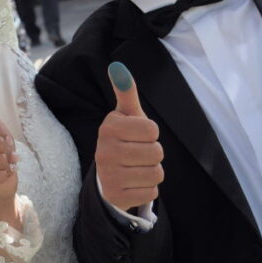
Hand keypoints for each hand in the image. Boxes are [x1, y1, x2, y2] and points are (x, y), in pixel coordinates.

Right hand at [96, 62, 163, 210]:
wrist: (107, 178)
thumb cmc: (124, 141)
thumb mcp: (125, 116)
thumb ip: (126, 92)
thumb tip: (117, 66)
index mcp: (109, 127)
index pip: (152, 129)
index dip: (151, 134)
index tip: (137, 136)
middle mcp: (105, 151)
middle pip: (157, 152)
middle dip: (154, 154)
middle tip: (138, 154)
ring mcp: (109, 176)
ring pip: (156, 173)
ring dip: (152, 172)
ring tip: (137, 168)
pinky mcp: (116, 196)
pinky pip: (152, 192)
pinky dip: (148, 189)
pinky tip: (134, 184)